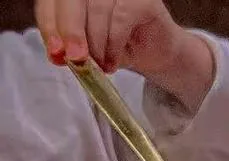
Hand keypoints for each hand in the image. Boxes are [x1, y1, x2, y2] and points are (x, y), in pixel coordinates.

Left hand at [35, 0, 214, 107]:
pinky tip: (113, 62)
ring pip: (97, 10)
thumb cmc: (120, 46)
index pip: (52, 2)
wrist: (158, 54)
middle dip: (71, 32)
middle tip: (75, 59)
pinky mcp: (143, 0)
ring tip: (101, 66)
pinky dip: (114, 44)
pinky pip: (121, 19)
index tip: (55, 53)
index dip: (50, 25)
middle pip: (71, 0)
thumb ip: (70, 46)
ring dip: (96, 44)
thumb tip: (57, 54)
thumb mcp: (88, 48)